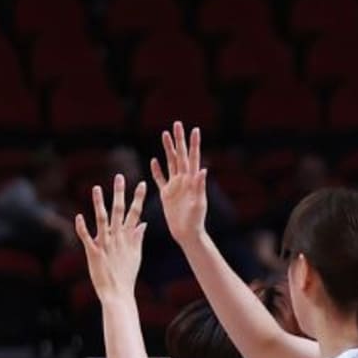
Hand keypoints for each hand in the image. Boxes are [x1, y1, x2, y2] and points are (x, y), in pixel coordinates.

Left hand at [76, 178, 148, 298]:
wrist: (118, 293)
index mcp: (128, 237)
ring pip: (103, 219)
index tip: (141, 183)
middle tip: (119, 178)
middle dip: (120, 194)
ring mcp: (105, 244)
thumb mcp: (136, 255)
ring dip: (99, 204)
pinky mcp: (93, 252)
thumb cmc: (126, 275)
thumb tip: (143, 223)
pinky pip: (87, 237)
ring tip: (96, 188)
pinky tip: (79, 217)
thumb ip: (138, 237)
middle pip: (119, 211)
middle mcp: (117, 238)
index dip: (138, 198)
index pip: (135, 213)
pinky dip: (82, 227)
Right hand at [151, 121, 212, 244]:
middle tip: (177, 124)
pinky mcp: (167, 194)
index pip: (193, 157)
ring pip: (170, 163)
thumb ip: (200, 186)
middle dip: (179, 140)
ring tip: (165, 135)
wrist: (187, 233)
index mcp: (192, 180)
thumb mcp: (199, 203)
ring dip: (168, 149)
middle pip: (180, 155)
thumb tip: (203, 169)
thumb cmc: (196, 220)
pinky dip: (157, 170)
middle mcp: (184, 180)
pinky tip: (154, 160)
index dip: (193, 144)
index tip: (194, 129)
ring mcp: (175, 186)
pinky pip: (160, 179)